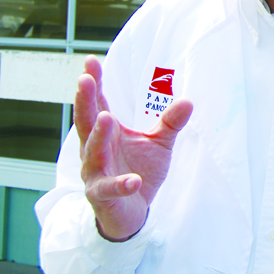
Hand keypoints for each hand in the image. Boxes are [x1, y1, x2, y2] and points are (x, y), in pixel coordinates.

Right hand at [75, 55, 192, 240]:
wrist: (133, 212)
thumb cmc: (139, 171)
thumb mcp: (159, 143)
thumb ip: (170, 123)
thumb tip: (189, 100)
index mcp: (106, 133)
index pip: (97, 104)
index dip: (93, 84)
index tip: (91, 61)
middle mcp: (94, 150)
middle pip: (87, 122)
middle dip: (85, 101)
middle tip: (85, 80)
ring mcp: (95, 173)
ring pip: (92, 153)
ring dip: (99, 136)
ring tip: (107, 118)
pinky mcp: (102, 196)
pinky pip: (109, 189)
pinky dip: (121, 184)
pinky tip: (133, 179)